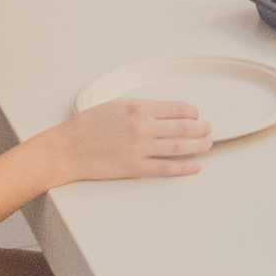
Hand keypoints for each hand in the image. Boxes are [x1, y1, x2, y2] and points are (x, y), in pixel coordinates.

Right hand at [52, 95, 218, 185]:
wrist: (66, 148)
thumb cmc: (86, 126)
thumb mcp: (114, 106)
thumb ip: (138, 109)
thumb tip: (159, 113)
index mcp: (137, 107)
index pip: (175, 108)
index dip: (191, 113)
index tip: (196, 115)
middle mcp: (142, 126)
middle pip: (182, 128)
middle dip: (200, 129)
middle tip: (209, 130)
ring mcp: (140, 148)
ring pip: (178, 147)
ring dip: (197, 146)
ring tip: (208, 145)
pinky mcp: (134, 168)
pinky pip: (165, 168)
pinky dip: (184, 168)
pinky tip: (196, 166)